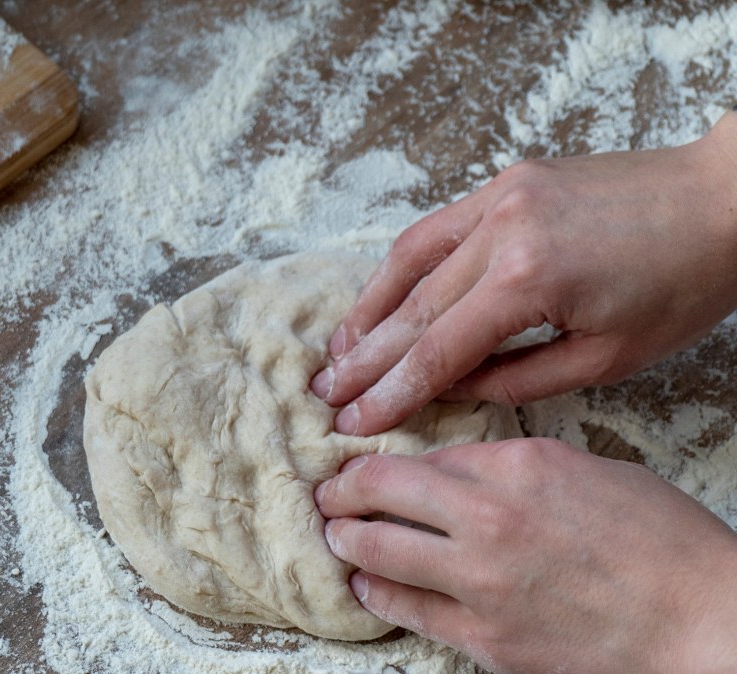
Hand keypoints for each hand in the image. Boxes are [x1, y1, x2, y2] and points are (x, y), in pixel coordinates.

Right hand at [311, 112, 736, 435]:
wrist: (723, 200)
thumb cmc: (682, 285)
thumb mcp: (607, 357)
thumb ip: (515, 378)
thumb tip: (448, 388)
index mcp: (531, 280)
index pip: (439, 349)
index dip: (391, 392)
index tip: (353, 422)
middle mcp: (502, 231)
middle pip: (412, 308)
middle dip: (365, 359)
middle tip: (325, 395)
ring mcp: (499, 198)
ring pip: (409, 261)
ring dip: (368, 309)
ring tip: (338, 351)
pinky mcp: (505, 182)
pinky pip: (435, 227)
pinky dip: (400, 266)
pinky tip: (380, 296)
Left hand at [314, 439, 736, 673]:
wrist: (700, 624)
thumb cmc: (662, 545)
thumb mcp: (590, 473)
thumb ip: (516, 468)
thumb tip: (461, 471)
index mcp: (519, 466)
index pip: (422, 455)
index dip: (386, 459)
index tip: (366, 465)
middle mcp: (488, 517)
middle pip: (379, 491)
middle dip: (342, 491)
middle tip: (328, 495)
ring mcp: (479, 581)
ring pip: (376, 551)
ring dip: (346, 541)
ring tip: (338, 537)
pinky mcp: (483, 637)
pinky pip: (405, 609)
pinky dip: (376, 593)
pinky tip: (366, 584)